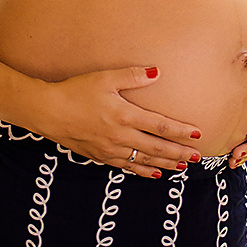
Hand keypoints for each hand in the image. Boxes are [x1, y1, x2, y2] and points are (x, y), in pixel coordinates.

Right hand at [38, 66, 201, 178]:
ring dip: (165, 164)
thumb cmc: (76, 91)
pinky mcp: (100, 156)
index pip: (160, 125)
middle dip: (179, 153)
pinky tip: (155, 174)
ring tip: (183, 167)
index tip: (197, 134)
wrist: (48, 112)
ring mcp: (110, 149)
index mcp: (124, 115)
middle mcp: (120, 136)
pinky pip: (127, 167)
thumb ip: (132, 76)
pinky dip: (143, 172)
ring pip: (144, 160)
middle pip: (156, 147)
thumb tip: (157, 72)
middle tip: (198, 157)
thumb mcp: (104, 78)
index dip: (180, 131)